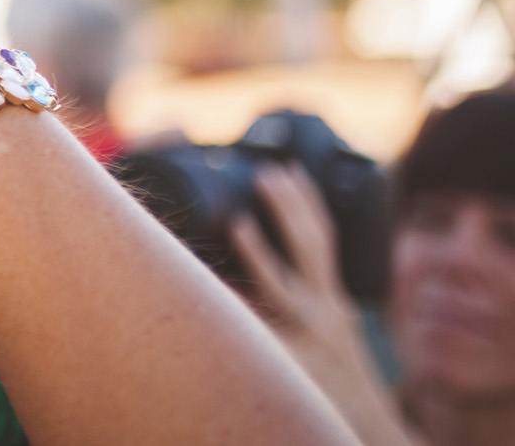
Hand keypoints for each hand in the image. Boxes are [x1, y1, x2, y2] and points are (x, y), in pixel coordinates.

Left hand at [232, 166, 415, 445]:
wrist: (368, 427)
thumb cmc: (335, 371)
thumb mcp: (330, 326)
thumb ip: (305, 293)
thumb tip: (251, 256)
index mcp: (332, 298)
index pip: (322, 239)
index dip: (306, 202)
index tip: (287, 167)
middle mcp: (326, 313)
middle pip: (312, 250)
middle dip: (291, 209)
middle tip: (269, 172)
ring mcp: (311, 339)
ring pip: (283, 292)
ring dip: (262, 257)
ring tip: (239, 225)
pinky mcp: (293, 366)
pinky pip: (260, 337)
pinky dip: (240, 318)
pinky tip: (218, 301)